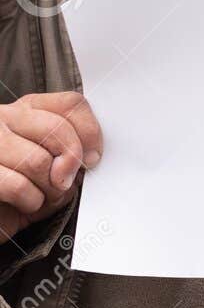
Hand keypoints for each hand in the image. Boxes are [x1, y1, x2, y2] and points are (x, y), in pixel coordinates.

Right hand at [0, 92, 102, 243]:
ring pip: (37, 160)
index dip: (89, 132)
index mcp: (25, 111)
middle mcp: (3, 119)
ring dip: (51, 188)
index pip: (69, 104)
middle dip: (70, 162)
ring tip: (45, 196)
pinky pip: (18, 186)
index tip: (92, 157)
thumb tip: (90, 155)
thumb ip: (71, 150)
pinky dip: (31, 201)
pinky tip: (25, 203)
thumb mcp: (53, 165)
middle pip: (56, 129)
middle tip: (66, 181)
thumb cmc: (23, 191)